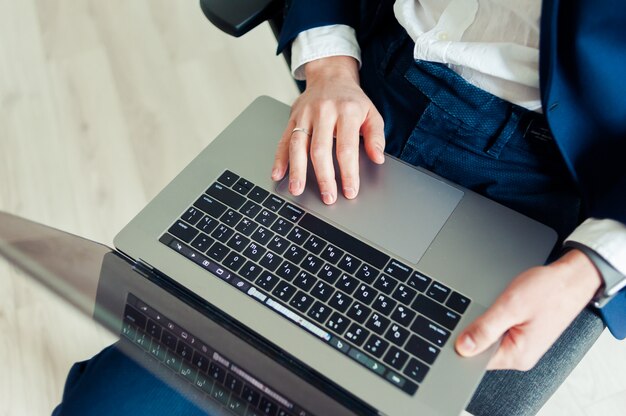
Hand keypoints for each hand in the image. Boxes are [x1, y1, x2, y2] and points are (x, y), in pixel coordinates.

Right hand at [271, 56, 384, 204]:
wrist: (330, 76)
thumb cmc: (352, 100)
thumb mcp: (372, 113)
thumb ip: (376, 136)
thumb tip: (378, 158)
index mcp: (346, 111)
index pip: (346, 148)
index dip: (348, 172)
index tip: (350, 190)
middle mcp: (323, 112)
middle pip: (320, 149)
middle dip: (324, 176)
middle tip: (328, 197)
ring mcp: (305, 115)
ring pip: (298, 145)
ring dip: (297, 170)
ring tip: (298, 190)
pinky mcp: (292, 118)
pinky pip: (283, 140)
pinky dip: (279, 159)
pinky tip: (278, 174)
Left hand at [455, 249, 601, 369]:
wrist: (572, 279)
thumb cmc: (549, 290)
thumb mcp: (510, 306)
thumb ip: (485, 329)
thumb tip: (462, 347)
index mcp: (517, 355)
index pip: (477, 359)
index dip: (462, 343)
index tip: (459, 325)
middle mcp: (520, 356)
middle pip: (482, 350)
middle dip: (475, 331)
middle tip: (486, 309)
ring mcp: (523, 346)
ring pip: (490, 340)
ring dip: (486, 324)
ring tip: (501, 306)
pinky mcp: (523, 336)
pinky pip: (499, 333)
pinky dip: (495, 321)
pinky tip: (503, 308)